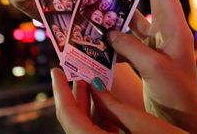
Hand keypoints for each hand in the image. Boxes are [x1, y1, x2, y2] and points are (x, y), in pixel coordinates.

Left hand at [51, 67, 188, 133]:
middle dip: (74, 94)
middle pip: (75, 121)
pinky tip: (103, 95)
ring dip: (86, 102)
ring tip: (88, 76)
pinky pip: (98, 129)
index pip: (69, 117)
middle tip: (74, 68)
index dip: (60, 92)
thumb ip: (113, 105)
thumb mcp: (141, 123)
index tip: (55, 70)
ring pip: (85, 125)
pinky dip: (98, 112)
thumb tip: (94, 85)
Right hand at [107, 0, 196, 133]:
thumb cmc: (177, 92)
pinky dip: (114, 39)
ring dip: (118, 14)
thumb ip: (131, 47)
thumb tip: (109, 33)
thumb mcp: (155, 68)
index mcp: (174, 27)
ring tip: (100, 1)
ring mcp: (154, 43)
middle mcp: (165, 30)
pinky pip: (126, 40)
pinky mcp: (145, 55)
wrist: (179, 118)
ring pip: (133, 21)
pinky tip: (99, 38)